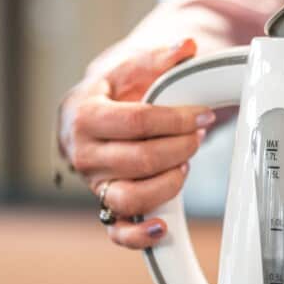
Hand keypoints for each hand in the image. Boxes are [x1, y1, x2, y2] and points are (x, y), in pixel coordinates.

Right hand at [59, 38, 211, 248]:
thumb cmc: (107, 96)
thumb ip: (156, 60)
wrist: (80, 122)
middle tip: (199, 134)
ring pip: (130, 197)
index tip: (203, 114)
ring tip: (185, 164)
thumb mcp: (125, 72)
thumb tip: (186, 48)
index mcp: (85, 116)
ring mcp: (94, 184)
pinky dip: (138, 235)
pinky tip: (162, 225)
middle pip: (140, 159)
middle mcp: (84, 155)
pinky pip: (117, 231)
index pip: (137, 121)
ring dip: (168, 183)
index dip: (176, 119)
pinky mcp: (104, 206)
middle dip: (180, 147)